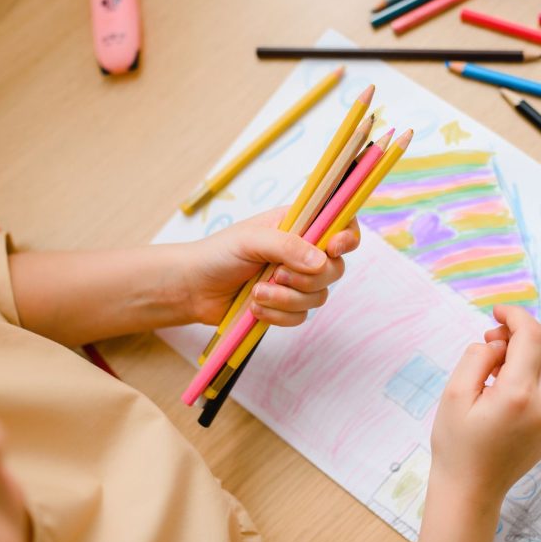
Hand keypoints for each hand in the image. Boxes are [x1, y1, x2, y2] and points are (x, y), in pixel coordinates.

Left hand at [181, 207, 360, 326]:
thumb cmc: (218, 254)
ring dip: (286, 298)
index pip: (340, 224)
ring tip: (257, 292)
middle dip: (307, 278)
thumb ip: (288, 246)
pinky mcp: (286, 307)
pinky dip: (278, 315)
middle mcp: (302, 252)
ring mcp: (295, 281)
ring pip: (318, 296)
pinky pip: (301, 317)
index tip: (333, 248)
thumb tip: (323, 260)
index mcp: (298, 225)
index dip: (347, 237)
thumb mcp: (251, 240)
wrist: (193, 289)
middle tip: (277, 274)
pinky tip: (255, 307)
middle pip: (335, 268)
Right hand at [430, 304, 540, 506]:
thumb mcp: (454, 392)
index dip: (515, 315)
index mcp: (520, 395)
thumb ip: (478, 356)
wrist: (471, 490)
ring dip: (525, 351)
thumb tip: (499, 342)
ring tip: (492, 366)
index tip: (496, 312)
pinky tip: (503, 386)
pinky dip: (530, 371)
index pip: (531, 336)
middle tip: (490, 339)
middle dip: (521, 330)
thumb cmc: (456, 444)